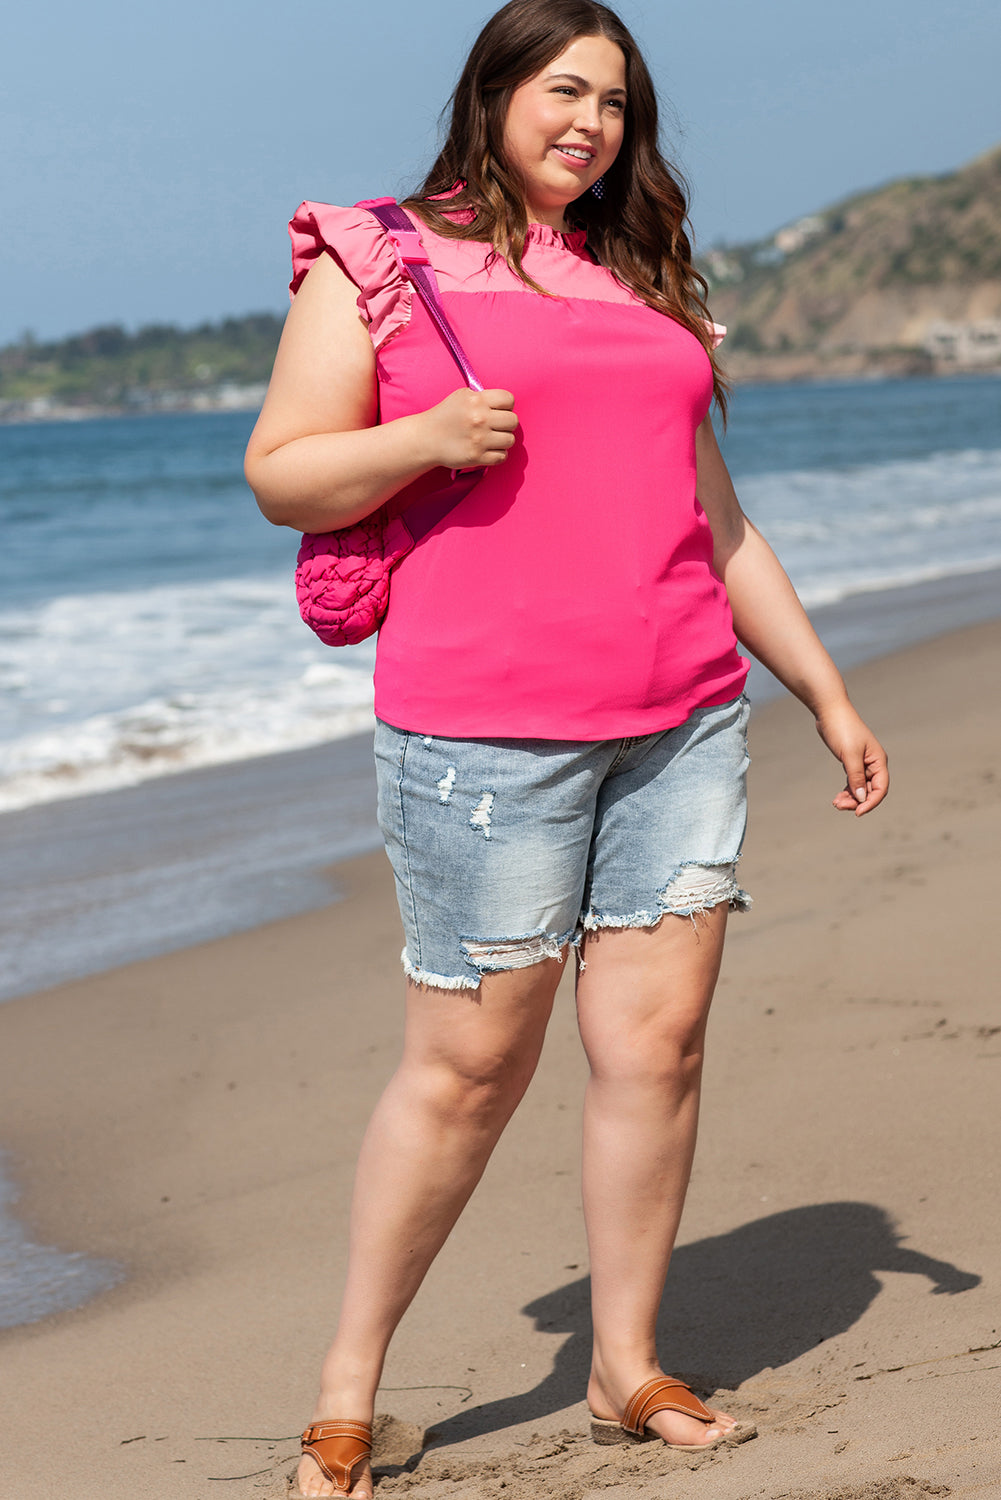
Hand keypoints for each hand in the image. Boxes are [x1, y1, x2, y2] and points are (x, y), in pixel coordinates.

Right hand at [417, 387, 517, 471]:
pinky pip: (502, 456)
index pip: (509, 400)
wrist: (426, 438)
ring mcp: (479, 439)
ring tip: (490, 439)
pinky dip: (497, 455)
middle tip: (495, 427)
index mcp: (476, 400)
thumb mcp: (462, 396)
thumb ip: (483, 396)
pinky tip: (487, 450)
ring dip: (502, 440)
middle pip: (513, 421)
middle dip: (506, 424)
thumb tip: (504, 403)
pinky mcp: (477, 457)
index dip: (506, 406)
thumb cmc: (446, 416)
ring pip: (510, 440)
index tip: (497, 411)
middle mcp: (479, 418)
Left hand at [815, 701, 888, 816]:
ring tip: (836, 803)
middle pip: (870, 790)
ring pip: (861, 788)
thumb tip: (862, 798)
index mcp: (878, 760)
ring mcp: (862, 763)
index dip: (871, 802)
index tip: (857, 812)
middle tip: (839, 806)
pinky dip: (847, 791)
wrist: (830, 712)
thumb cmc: (842, 729)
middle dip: (857, 801)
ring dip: (850, 798)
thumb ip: (856, 777)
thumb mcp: (849, 755)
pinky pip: (853, 782)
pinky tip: (837, 797)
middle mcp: (873, 763)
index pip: (881, 788)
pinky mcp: (851, 762)